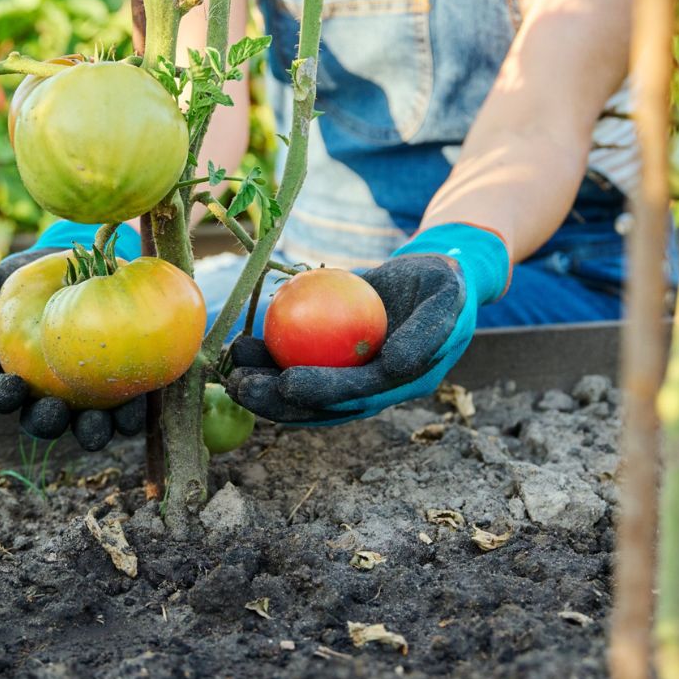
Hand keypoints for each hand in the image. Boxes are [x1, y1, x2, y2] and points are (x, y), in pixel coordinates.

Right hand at [0, 221, 144, 449]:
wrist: (80, 261)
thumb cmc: (27, 277)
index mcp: (10, 379)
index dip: (1, 397)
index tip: (12, 386)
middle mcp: (45, 396)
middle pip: (42, 421)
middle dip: (48, 423)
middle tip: (54, 411)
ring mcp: (84, 397)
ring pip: (84, 425)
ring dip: (91, 430)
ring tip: (98, 423)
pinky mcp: (119, 388)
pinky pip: (125, 406)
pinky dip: (130, 412)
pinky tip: (134, 406)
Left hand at [224, 224, 509, 425]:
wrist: (437, 275)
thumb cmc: (447, 285)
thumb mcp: (448, 301)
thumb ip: (427, 333)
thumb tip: (394, 364)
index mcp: (403, 384)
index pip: (358, 394)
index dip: (322, 393)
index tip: (287, 384)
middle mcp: (374, 388)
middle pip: (321, 403)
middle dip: (277, 403)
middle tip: (239, 388)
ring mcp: (353, 374)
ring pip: (303, 389)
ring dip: (264, 385)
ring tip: (230, 372)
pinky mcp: (336, 357)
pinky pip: (299, 360)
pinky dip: (270, 357)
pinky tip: (240, 347)